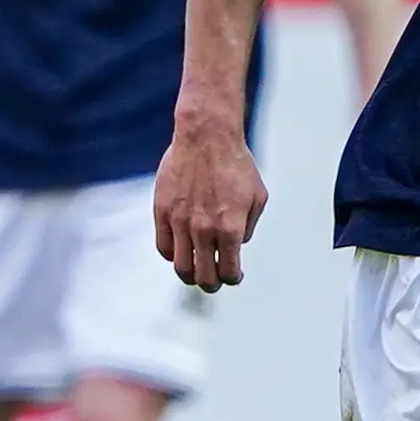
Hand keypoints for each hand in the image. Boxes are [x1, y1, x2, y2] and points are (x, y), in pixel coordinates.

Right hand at [154, 119, 267, 291]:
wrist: (206, 136)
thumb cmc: (236, 165)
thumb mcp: (257, 198)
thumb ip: (247, 228)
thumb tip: (235, 246)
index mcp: (230, 229)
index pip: (229, 273)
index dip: (233, 279)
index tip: (234, 274)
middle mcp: (203, 230)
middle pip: (204, 277)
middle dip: (212, 284)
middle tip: (215, 280)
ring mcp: (180, 222)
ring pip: (181, 267)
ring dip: (190, 275)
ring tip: (197, 270)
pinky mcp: (162, 211)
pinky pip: (164, 247)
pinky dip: (173, 255)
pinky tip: (182, 249)